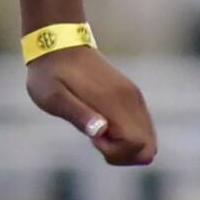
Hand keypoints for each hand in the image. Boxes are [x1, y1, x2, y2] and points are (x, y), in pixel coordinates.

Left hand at [26, 48, 156, 165]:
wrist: (58, 45)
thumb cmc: (50, 74)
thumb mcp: (53, 97)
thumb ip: (77, 114)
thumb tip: (101, 131)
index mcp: (115, 102)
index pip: (137, 144)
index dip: (116, 151)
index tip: (93, 138)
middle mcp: (131, 100)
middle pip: (149, 148)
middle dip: (122, 154)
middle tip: (96, 139)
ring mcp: (133, 97)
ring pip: (148, 140)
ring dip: (124, 147)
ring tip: (97, 131)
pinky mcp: (131, 96)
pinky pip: (142, 128)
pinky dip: (126, 137)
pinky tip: (102, 125)